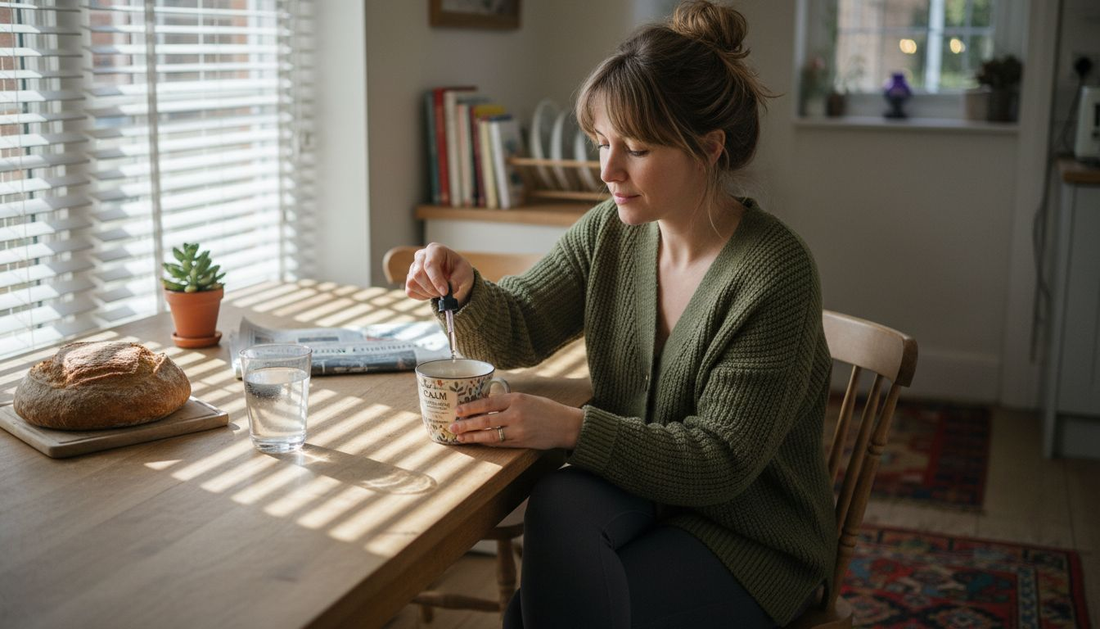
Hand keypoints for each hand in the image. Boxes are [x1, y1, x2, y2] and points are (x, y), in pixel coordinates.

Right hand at [404, 243, 474, 305]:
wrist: (453, 273)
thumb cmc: (458, 269)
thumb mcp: (464, 272)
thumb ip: (457, 279)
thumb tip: (449, 288)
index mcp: (434, 249)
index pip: (430, 264)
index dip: (436, 279)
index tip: (445, 292)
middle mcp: (420, 256)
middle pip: (418, 274)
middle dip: (432, 288)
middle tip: (444, 294)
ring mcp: (413, 267)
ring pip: (412, 283)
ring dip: (427, 293)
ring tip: (439, 292)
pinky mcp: (410, 279)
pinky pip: (410, 291)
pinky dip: (422, 296)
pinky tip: (432, 293)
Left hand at [448, 393, 584, 449]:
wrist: (566, 424)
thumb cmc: (546, 409)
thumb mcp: (527, 398)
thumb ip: (507, 401)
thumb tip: (484, 403)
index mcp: (516, 398)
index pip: (487, 403)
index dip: (470, 407)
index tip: (457, 410)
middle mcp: (516, 413)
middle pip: (485, 420)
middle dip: (466, 424)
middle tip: (451, 426)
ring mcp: (518, 429)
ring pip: (490, 434)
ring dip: (472, 436)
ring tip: (459, 437)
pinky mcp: (521, 442)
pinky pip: (499, 443)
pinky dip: (486, 443)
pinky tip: (476, 442)